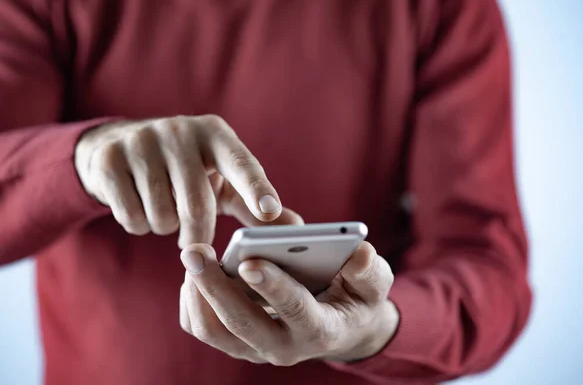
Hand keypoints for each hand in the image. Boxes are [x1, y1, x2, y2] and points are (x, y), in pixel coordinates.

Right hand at [75, 115, 296, 247]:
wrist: (119, 147)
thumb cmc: (187, 171)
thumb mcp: (222, 180)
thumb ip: (255, 205)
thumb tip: (296, 229)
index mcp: (216, 134)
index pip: (241, 163)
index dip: (256, 189)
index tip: (269, 211)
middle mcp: (180, 131)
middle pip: (197, 204)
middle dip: (198, 235)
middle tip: (197, 246)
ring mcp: (141, 141)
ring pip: (162, 215)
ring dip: (166, 227)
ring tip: (164, 209)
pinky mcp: (109, 159)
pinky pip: (131, 216)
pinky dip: (139, 225)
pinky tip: (140, 206)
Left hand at [179, 241, 399, 364]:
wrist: (341, 327)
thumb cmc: (357, 298)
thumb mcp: (373, 284)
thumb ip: (368, 271)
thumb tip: (360, 252)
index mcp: (321, 330)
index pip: (295, 310)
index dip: (272, 286)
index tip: (248, 261)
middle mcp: (285, 347)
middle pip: (241, 325)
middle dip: (215, 287)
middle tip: (195, 250)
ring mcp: (257, 348)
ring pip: (214, 331)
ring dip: (198, 294)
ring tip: (193, 256)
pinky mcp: (238, 343)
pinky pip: (204, 328)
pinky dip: (193, 302)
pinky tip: (196, 273)